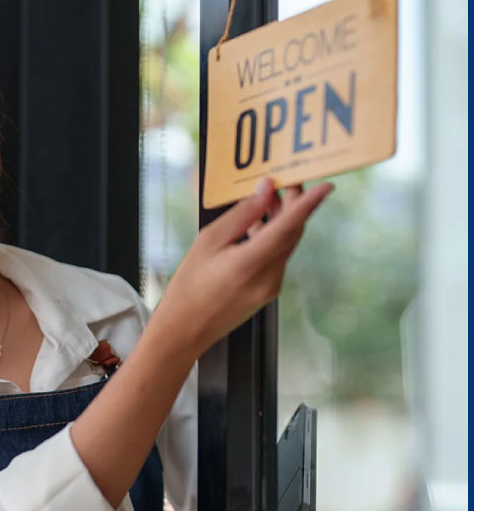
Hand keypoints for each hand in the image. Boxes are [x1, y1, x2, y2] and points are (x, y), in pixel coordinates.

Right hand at [154, 178, 333, 359]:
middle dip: (293, 205)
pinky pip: (277, 258)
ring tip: (266, 199)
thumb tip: (264, 190)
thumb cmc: (188, 286)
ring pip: (285, 245)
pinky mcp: (267, 293)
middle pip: (292, 234)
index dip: (309, 204)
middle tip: (285, 180)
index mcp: (251, 263)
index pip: (288, 227)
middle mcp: (268, 277)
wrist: (184, 330)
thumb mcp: (208, 242)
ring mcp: (271, 287)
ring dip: (282, 221)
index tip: (325, 185)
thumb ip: (240, 215)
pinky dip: (272, 238)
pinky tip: (256, 227)